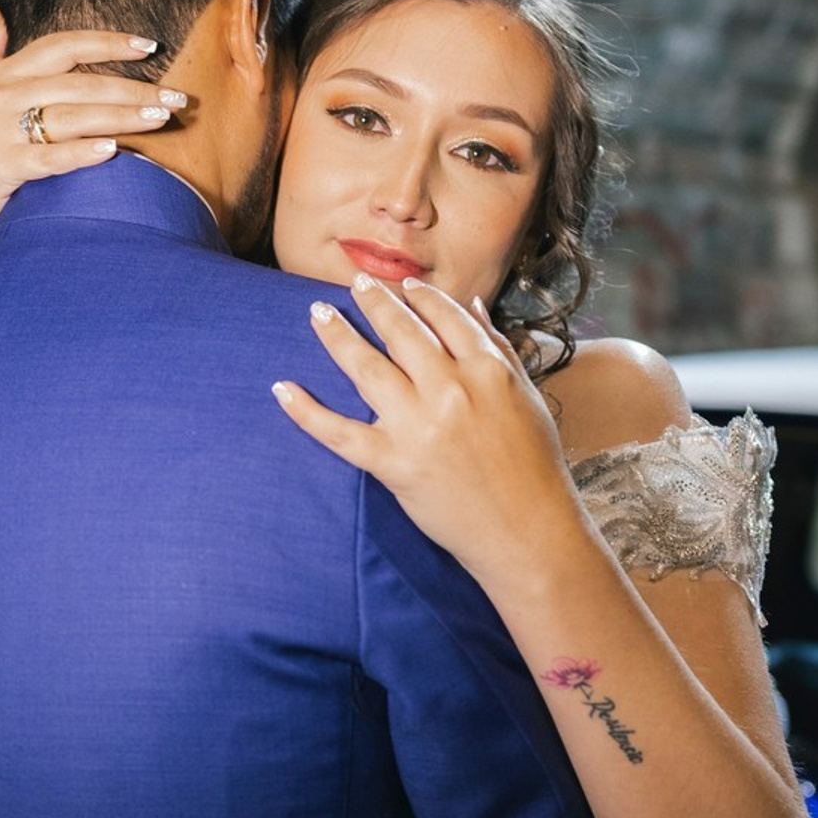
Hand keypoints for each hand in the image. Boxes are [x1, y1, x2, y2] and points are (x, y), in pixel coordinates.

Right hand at [0, 2, 186, 250]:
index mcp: (2, 76)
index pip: (61, 47)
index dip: (106, 43)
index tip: (150, 46)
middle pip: (77, 82)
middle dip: (131, 88)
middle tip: (178, 95)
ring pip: (70, 115)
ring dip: (120, 115)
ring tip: (161, 117)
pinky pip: (47, 157)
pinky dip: (80, 152)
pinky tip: (113, 151)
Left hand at [273, 276, 580, 579]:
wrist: (528, 534)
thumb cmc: (535, 465)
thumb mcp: (528, 396)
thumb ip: (499, 346)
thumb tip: (472, 304)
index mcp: (486, 370)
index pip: (444, 317)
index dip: (420, 297)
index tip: (402, 285)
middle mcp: (449, 390)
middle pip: (400, 332)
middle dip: (373, 302)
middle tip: (354, 283)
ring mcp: (417, 427)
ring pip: (366, 368)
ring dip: (337, 335)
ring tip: (318, 312)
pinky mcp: (393, 464)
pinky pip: (339, 433)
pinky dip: (306, 412)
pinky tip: (282, 389)